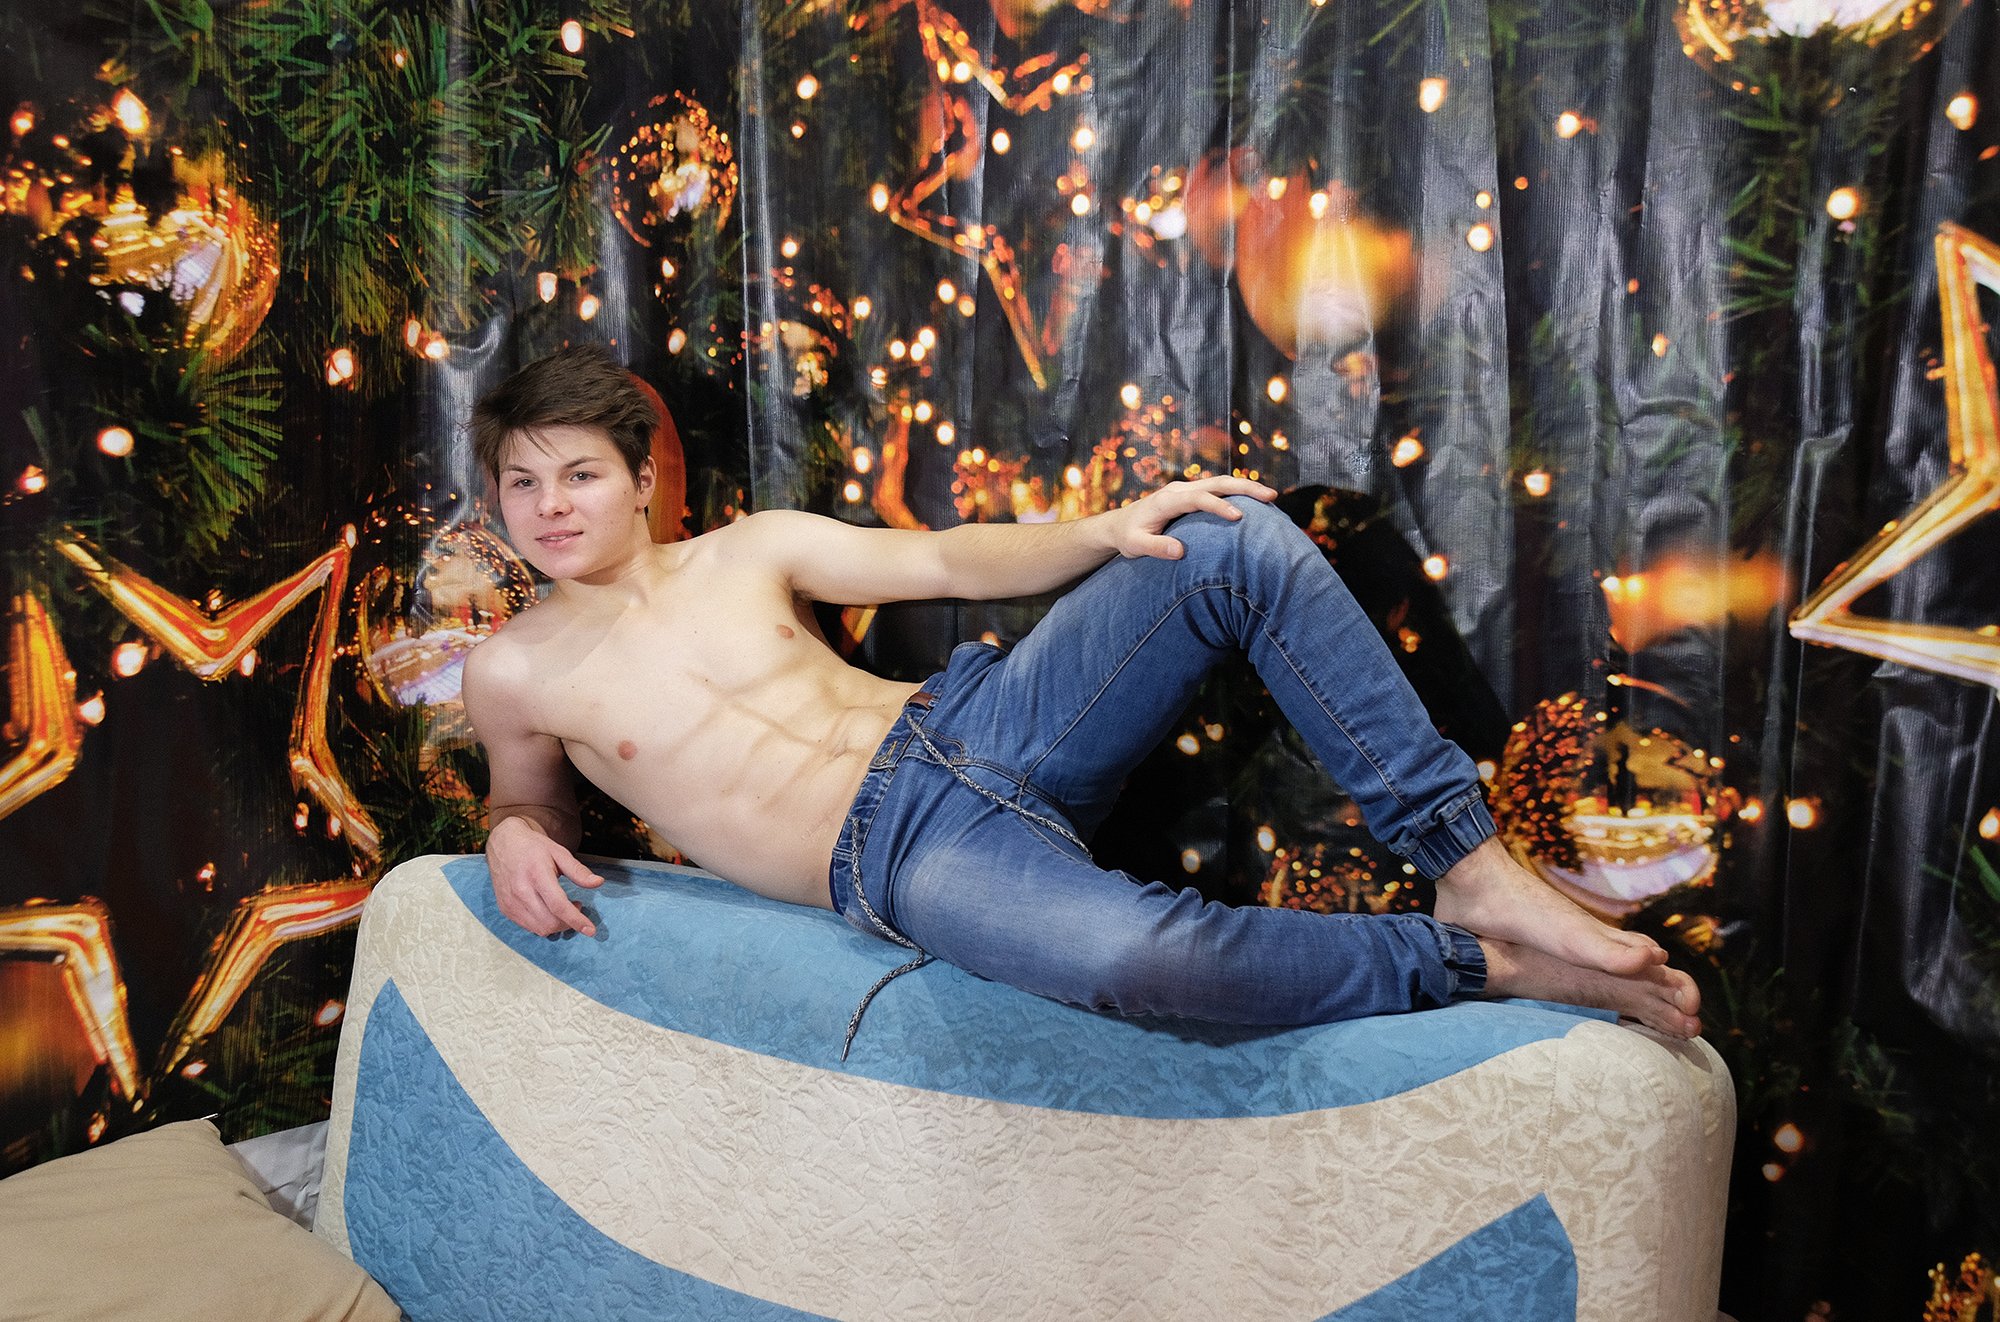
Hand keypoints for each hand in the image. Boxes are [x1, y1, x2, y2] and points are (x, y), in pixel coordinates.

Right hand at [486, 816, 603, 936]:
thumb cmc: (533, 848)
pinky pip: (529, 927)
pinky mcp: (506, 909)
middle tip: (577, 906)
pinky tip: (548, 909)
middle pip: (550, 922)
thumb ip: (578, 871)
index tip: (591, 930)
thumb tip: (598, 882)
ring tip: (563, 907)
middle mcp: (520, 892)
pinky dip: (543, 924)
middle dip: (569, 923)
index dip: (576, 920)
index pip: (558, 905)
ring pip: (540, 929)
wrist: (504, 844)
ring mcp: (511, 903)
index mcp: (536, 875)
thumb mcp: (559, 853)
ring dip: (557, 925)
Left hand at [1104, 476, 1277, 560]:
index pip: (1197, 498)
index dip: (1218, 506)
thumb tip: (1180, 552)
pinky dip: (1237, 493)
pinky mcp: (1191, 494)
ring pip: (1220, 483)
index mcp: (1166, 501)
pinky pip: (1217, 490)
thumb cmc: (1128, 537)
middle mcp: (1178, 490)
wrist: (1119, 524)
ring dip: (1245, 487)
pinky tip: (1255, 503)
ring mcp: (1185, 489)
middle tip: (1271, 496)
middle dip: (1244, 487)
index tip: (1239, 517)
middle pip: (1216, 483)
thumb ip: (1155, 548)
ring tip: (1271, 497)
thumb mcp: (1135, 546)